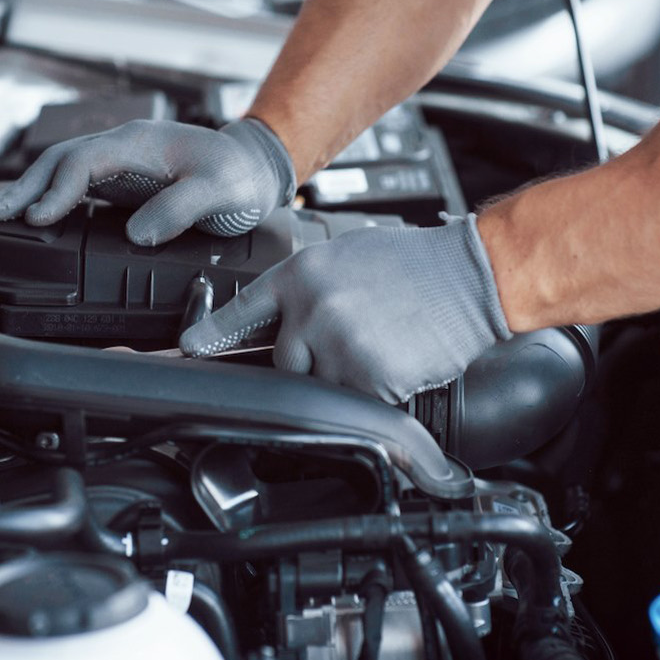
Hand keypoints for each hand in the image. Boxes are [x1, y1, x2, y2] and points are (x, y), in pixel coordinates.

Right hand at [0, 118, 295, 245]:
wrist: (256, 168)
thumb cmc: (240, 176)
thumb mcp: (220, 191)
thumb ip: (180, 207)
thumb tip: (138, 233)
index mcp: (141, 143)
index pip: (85, 162)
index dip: (58, 190)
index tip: (38, 218)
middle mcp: (124, 148)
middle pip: (62, 160)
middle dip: (27, 186)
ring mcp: (122, 163)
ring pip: (65, 170)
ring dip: (33, 190)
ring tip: (3, 216)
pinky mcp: (125, 181)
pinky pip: (79, 184)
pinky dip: (53, 197)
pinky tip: (38, 215)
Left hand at [180, 215, 511, 402]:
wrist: (471, 275)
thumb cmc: (417, 263)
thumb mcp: (347, 257)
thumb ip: (308, 287)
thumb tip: (282, 317)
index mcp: (302, 274)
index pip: (241, 312)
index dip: (210, 335)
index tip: (188, 350)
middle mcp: (312, 309)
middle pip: (284, 363)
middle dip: (311, 363)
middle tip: (355, 340)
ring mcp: (339, 346)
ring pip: (323, 387)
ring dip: (348, 378)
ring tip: (383, 343)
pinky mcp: (369, 378)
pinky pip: (360, 402)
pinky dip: (378, 392)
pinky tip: (399, 359)